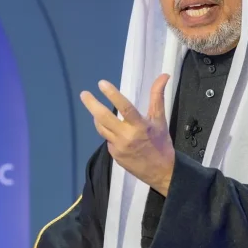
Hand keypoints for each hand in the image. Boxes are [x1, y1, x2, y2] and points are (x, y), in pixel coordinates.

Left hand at [80, 75, 174, 195]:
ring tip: (95, 109)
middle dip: (92, 105)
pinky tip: (114, 131)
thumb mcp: (160, 120)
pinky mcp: (114, 155)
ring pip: (101, 128)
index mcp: (140, 126)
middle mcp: (126, 136)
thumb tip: (164, 75)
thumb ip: (157, 97)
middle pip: (104, 118)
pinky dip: (108, 132)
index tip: (101, 83)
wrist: (161, 172)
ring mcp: (118, 147)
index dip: (112, 94)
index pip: (125, 107)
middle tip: (83, 94)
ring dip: (97, 117)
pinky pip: (107, 139)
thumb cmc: (161, 143)